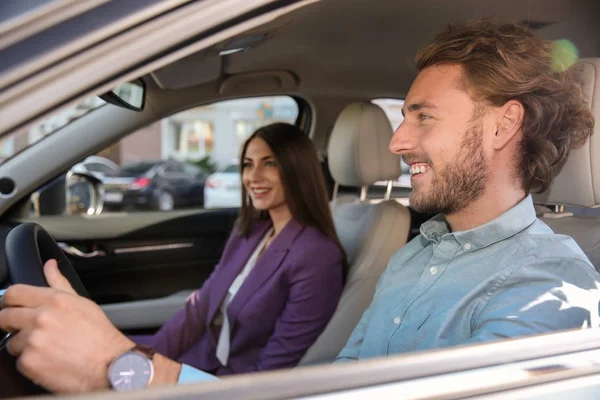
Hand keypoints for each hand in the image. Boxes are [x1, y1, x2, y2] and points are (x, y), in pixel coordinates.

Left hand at [0, 259, 133, 392]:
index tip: (11, 306)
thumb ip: (60, 283)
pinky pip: (18, 361)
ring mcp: (33, 341)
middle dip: (12, 324)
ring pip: (12, 342)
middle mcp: (41, 318)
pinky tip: (48, 360)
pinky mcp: (29, 362)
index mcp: (55, 300)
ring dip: (24, 346)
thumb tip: (50, 266)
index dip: (10, 300)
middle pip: (5, 316)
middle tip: (26, 331)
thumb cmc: (99, 336)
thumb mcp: (82, 303)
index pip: (15, 292)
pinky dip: (30, 362)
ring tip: (46, 349)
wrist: (108, 365)